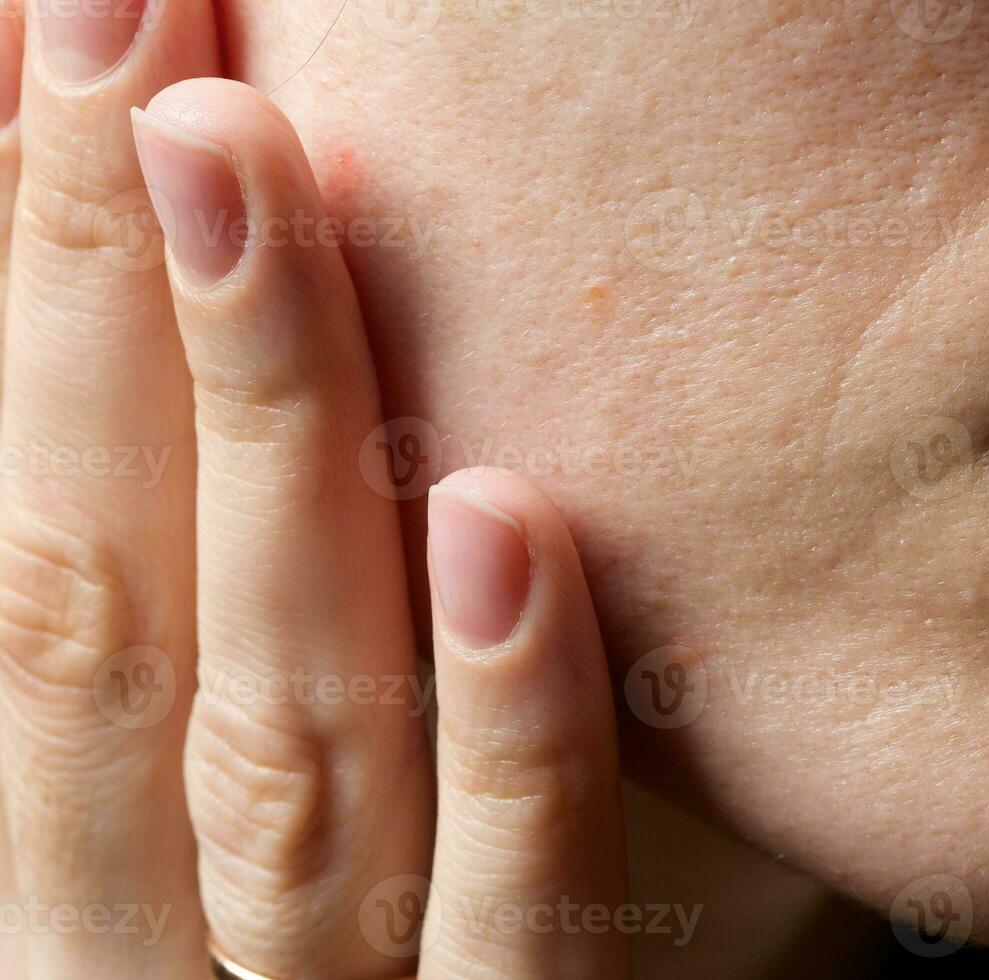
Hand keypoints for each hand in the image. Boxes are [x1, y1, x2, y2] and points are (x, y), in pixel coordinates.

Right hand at [0, 2, 625, 976]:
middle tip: (133, 32)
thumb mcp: (230, 782)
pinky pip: (520, 928)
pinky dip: (511, 735)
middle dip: (102, 309)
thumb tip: (146, 335)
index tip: (61, 41)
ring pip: (289, 741)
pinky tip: (511, 524)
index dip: (21, 292)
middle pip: (109, 614)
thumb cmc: (326, 945)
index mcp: (54, 858)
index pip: (26, 561)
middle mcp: (131, 940)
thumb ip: (187, 609)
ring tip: (251, 169)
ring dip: (275, 449)